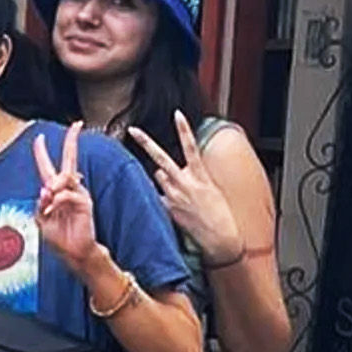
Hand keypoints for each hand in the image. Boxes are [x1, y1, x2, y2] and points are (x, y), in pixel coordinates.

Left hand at [32, 122, 98, 273]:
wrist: (73, 252)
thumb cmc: (59, 236)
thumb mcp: (41, 219)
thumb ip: (40, 203)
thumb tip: (45, 191)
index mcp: (56, 191)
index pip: (49, 167)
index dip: (43, 152)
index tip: (39, 138)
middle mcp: (69, 189)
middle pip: (70, 160)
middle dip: (72, 142)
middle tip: (76, 126)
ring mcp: (79, 194)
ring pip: (66, 178)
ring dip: (53, 186)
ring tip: (47, 197)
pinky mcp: (85, 203)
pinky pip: (68, 195)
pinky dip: (56, 201)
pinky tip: (51, 209)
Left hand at [125, 111, 243, 264]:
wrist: (220, 238)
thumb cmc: (219, 214)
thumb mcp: (211, 189)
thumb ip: (191, 176)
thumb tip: (170, 170)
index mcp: (200, 176)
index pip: (191, 147)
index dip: (184, 130)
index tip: (177, 113)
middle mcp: (184, 183)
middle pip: (161, 158)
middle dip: (145, 142)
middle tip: (132, 129)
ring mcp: (173, 195)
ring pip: (158, 177)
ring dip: (163, 179)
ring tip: (180, 192)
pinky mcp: (167, 208)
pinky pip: (157, 195)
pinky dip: (162, 196)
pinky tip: (175, 205)